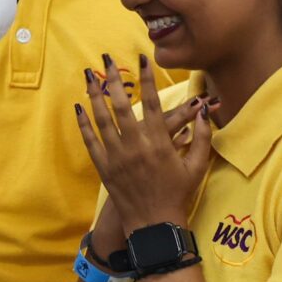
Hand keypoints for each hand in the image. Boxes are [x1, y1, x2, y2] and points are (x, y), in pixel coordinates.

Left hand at [76, 53, 212, 230]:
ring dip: (93, 95)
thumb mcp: (196, 166)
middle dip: (114, 78)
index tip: (143, 59)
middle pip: (121, 104)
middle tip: (106, 58)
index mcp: (158, 143)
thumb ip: (201, 136)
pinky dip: (83, 123)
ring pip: (102, 119)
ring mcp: (116, 156)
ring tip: (88, 75)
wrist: (154, 223)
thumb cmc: (177, 193)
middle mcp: (135, 146)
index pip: (151, 103)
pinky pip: (91, 140)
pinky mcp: (104, 167)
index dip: (147, 79)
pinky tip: (78, 107)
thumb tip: (203, 110)